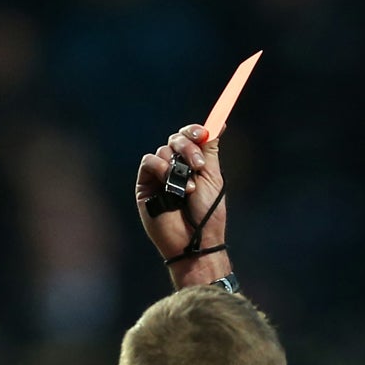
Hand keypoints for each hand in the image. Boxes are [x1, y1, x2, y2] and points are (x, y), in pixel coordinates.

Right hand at [135, 125, 229, 287]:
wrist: (195, 240)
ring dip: (177, 164)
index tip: (203, 133)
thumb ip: (209, 150)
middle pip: (176, 139)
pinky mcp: (146, 184)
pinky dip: (160, 167)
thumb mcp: (212, 177)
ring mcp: (160, 175)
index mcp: (194, 164)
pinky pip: (149, 162)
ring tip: (188, 189)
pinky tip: (171, 183)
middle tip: (198, 165)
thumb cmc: (208, 214)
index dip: (195, 131)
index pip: (190, 137)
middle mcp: (176, 167)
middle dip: (187, 147)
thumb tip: (218, 124)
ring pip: (163, 150)